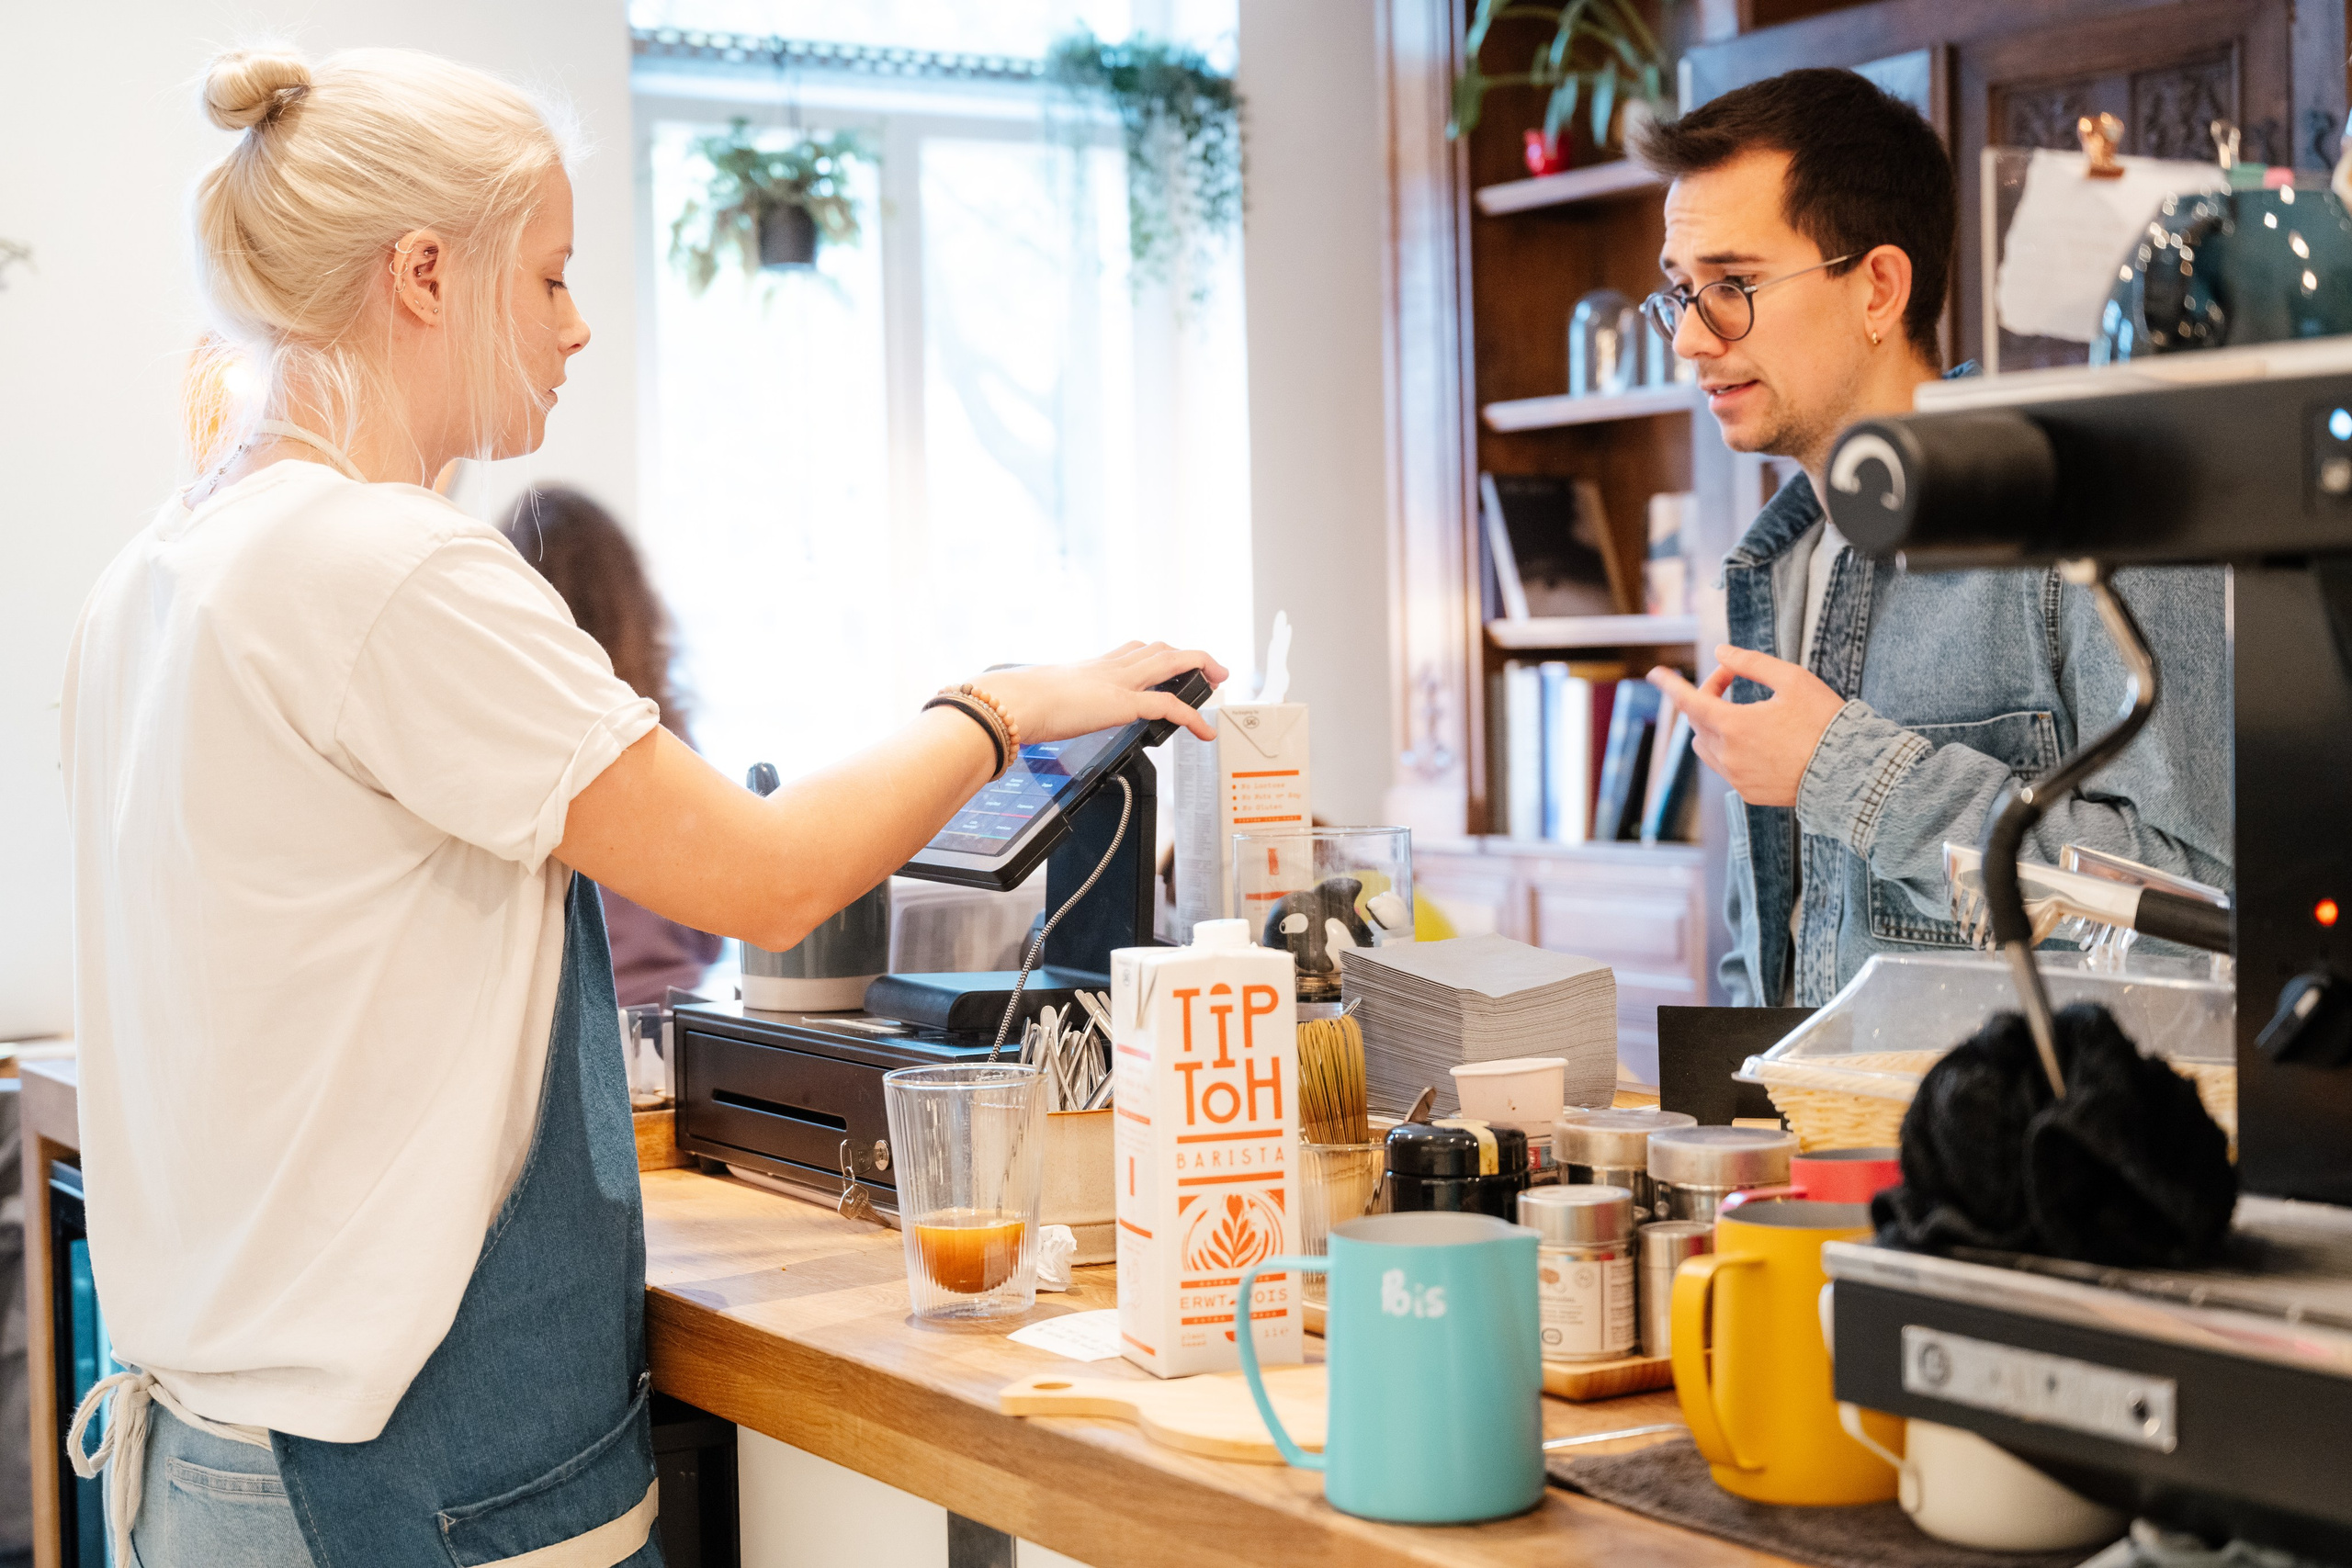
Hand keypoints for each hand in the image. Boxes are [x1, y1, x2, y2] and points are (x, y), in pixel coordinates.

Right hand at [976, 642, 1229, 745]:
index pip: (1129, 651)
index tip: (1165, 657)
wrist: (1012, 703)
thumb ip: (1047, 707)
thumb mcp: (1039, 701)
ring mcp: (1118, 682)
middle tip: (1207, 666)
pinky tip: (1205, 729)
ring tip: (1218, 680)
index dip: (1153, 653)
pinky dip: (1193, 715)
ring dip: (1199, 667)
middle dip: (1187, 654)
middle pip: (1158, 649)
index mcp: (1089, 668)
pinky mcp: (1123, 702)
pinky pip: (1169, 705)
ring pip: (1171, 662)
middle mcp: (1108, 668)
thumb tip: (1030, 721)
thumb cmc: (1017, 705)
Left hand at [1647, 644, 1846, 808]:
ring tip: (1743, 710)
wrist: (1850, 773)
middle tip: (1732, 679)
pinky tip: (1757, 740)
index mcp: (1733, 726)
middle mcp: (1728, 755)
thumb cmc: (1824, 721)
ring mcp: (1736, 778)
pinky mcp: (1749, 793)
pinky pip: (1725, 767)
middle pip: (1698, 720)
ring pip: (1706, 746)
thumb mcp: (1793, 680)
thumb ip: (1751, 664)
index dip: (1670, 685)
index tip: (1655, 673)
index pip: (1688, 701)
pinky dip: (1729, 749)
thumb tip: (1721, 653)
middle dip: (1708, 695)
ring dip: (1713, 725)